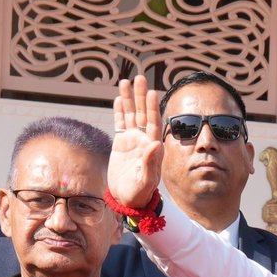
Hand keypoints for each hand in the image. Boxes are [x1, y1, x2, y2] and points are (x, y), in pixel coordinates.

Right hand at [110, 74, 164, 208]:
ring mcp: (133, 141)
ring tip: (126, 81)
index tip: (152, 92)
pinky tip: (119, 98)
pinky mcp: (121, 143)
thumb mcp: (146, 180)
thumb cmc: (139, 193)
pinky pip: (121, 123)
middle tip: (140, 78)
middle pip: (143, 114)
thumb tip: (156, 144)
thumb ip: (151, 162)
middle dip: (141, 97)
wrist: (127, 199)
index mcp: (153, 148)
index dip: (153, 108)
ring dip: (130, 99)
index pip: (154, 124)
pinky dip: (120, 111)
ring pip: (131, 116)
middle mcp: (144, 141)